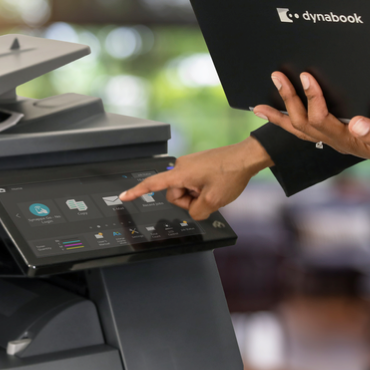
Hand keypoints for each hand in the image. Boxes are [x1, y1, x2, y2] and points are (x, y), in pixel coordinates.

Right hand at [119, 136, 273, 219]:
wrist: (246, 157)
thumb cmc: (231, 173)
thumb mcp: (213, 201)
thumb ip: (197, 212)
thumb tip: (194, 211)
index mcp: (181, 173)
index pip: (153, 184)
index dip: (137, 192)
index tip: (124, 196)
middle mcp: (181, 166)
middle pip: (174, 194)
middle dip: (189, 201)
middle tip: (208, 197)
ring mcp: (189, 164)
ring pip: (185, 190)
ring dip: (197, 195)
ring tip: (213, 189)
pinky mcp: (197, 165)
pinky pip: (192, 183)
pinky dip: (201, 188)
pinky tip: (215, 184)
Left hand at [253, 71, 369, 177]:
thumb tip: (357, 124)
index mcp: (348, 139)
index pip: (321, 119)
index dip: (311, 98)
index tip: (306, 77)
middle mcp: (337, 141)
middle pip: (303, 123)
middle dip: (288, 99)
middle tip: (278, 76)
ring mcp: (334, 140)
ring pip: (299, 130)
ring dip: (280, 114)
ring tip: (261, 104)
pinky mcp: (336, 137)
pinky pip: (305, 133)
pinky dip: (287, 124)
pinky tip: (275, 116)